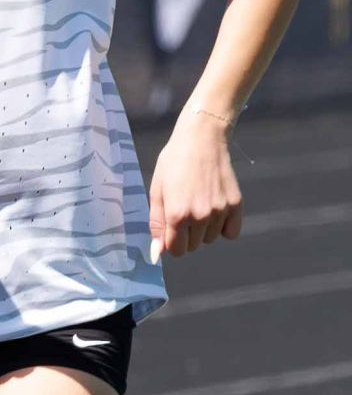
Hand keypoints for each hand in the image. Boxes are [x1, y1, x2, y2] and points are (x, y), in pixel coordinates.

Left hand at [148, 108, 242, 259]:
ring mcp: (221, 211)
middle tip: (184, 209)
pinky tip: (215, 210)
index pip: (176, 250)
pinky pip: (231, 232)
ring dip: (204, 229)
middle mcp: (201, 216)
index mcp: (178, 215)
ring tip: (199, 204)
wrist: (201, 140)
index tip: (171, 228)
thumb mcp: (157, 193)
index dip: (171, 242)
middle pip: (193, 246)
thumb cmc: (173, 164)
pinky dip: (224, 227)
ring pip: (211, 239)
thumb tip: (158, 254)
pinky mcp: (237, 204)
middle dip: (186, 235)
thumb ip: (157, 225)